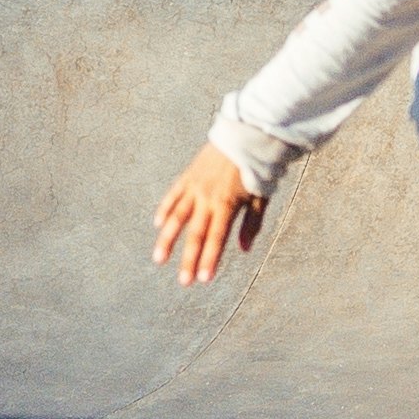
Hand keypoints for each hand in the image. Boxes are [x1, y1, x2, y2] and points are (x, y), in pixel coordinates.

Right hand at [153, 144, 266, 282]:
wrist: (244, 135)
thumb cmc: (256, 169)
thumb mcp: (260, 197)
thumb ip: (251, 224)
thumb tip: (244, 250)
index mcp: (227, 204)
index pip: (216, 238)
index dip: (210, 259)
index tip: (203, 279)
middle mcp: (207, 197)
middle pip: (196, 234)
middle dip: (189, 259)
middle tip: (183, 282)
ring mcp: (195, 186)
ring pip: (177, 217)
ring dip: (167, 240)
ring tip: (158, 259)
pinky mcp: (188, 176)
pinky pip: (173, 195)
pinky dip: (165, 209)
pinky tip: (157, 225)